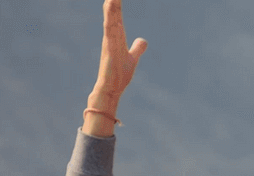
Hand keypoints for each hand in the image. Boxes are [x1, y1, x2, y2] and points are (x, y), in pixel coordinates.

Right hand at [84, 0, 147, 136]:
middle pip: (113, 16)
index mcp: (116, 38)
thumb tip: (143, 40)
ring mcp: (109, 43)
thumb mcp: (132, 58)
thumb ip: (137, 48)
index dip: (116, 6)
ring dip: (111, 9)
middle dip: (113, 3)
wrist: (111, 89)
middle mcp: (111, 38)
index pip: (117, 18)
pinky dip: (110, 21)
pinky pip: (110, 32)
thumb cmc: (119, 74)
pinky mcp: (109, 50)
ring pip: (110, 21)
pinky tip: (110, 13)